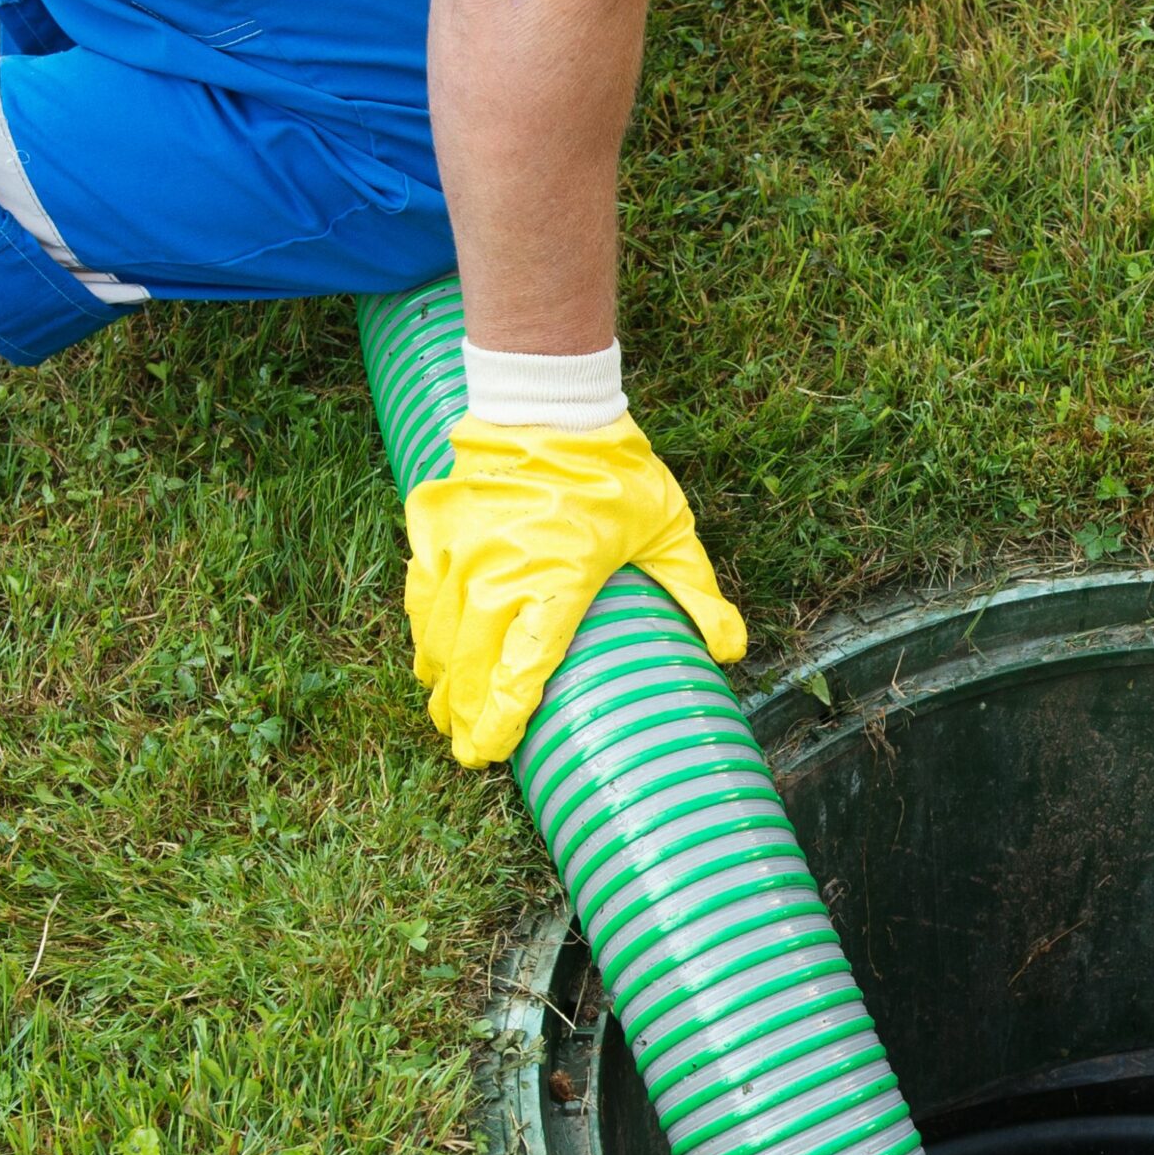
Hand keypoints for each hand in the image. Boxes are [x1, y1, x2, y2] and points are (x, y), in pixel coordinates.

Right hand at [404, 412, 744, 766]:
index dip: (501, 718)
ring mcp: (458, 549)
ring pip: (436, 632)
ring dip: (440, 678)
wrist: (551, 402)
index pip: (520, 669)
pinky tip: (430, 653)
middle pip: (470, 662)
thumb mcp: (667, 531)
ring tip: (444, 714)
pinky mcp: (435, 527)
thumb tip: (731, 651)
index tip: (490, 752)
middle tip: (466, 751)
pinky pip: (421, 591)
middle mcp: (497, 571)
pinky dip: (424, 629)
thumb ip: (696, 593)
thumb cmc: (613, 470)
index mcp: (556, 580)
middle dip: (464, 713)